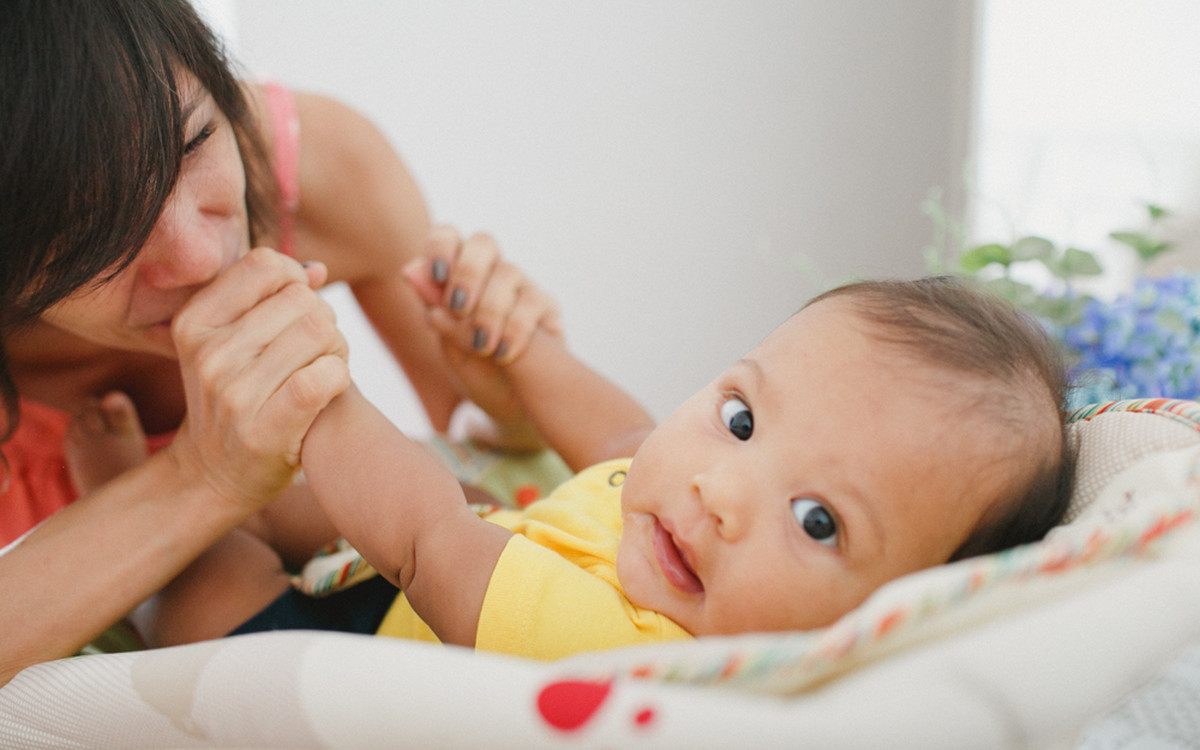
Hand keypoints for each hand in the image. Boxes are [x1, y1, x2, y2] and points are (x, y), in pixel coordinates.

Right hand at [167, 248, 350, 511]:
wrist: (214, 476)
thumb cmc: (236, 399)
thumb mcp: (230, 344)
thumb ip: (269, 300)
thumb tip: (316, 270)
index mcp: (194, 322)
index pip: (265, 265)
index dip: (297, 282)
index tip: (297, 312)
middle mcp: (208, 353)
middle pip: (301, 300)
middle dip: (323, 319)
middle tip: (319, 349)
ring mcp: (234, 391)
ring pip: (319, 332)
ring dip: (337, 348)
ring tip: (325, 367)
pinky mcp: (266, 426)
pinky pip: (325, 375)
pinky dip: (340, 376)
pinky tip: (330, 387)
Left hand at [403, 228, 560, 446]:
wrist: (514, 408)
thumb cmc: (477, 373)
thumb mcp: (450, 347)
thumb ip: (436, 309)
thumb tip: (409, 270)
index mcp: (458, 275)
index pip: (448, 237)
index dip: (441, 247)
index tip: (436, 277)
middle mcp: (492, 273)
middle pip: (484, 243)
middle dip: (468, 272)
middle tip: (458, 307)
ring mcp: (522, 287)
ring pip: (508, 272)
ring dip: (489, 309)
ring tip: (481, 346)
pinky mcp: (547, 308)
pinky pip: (533, 302)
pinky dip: (514, 328)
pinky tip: (504, 354)